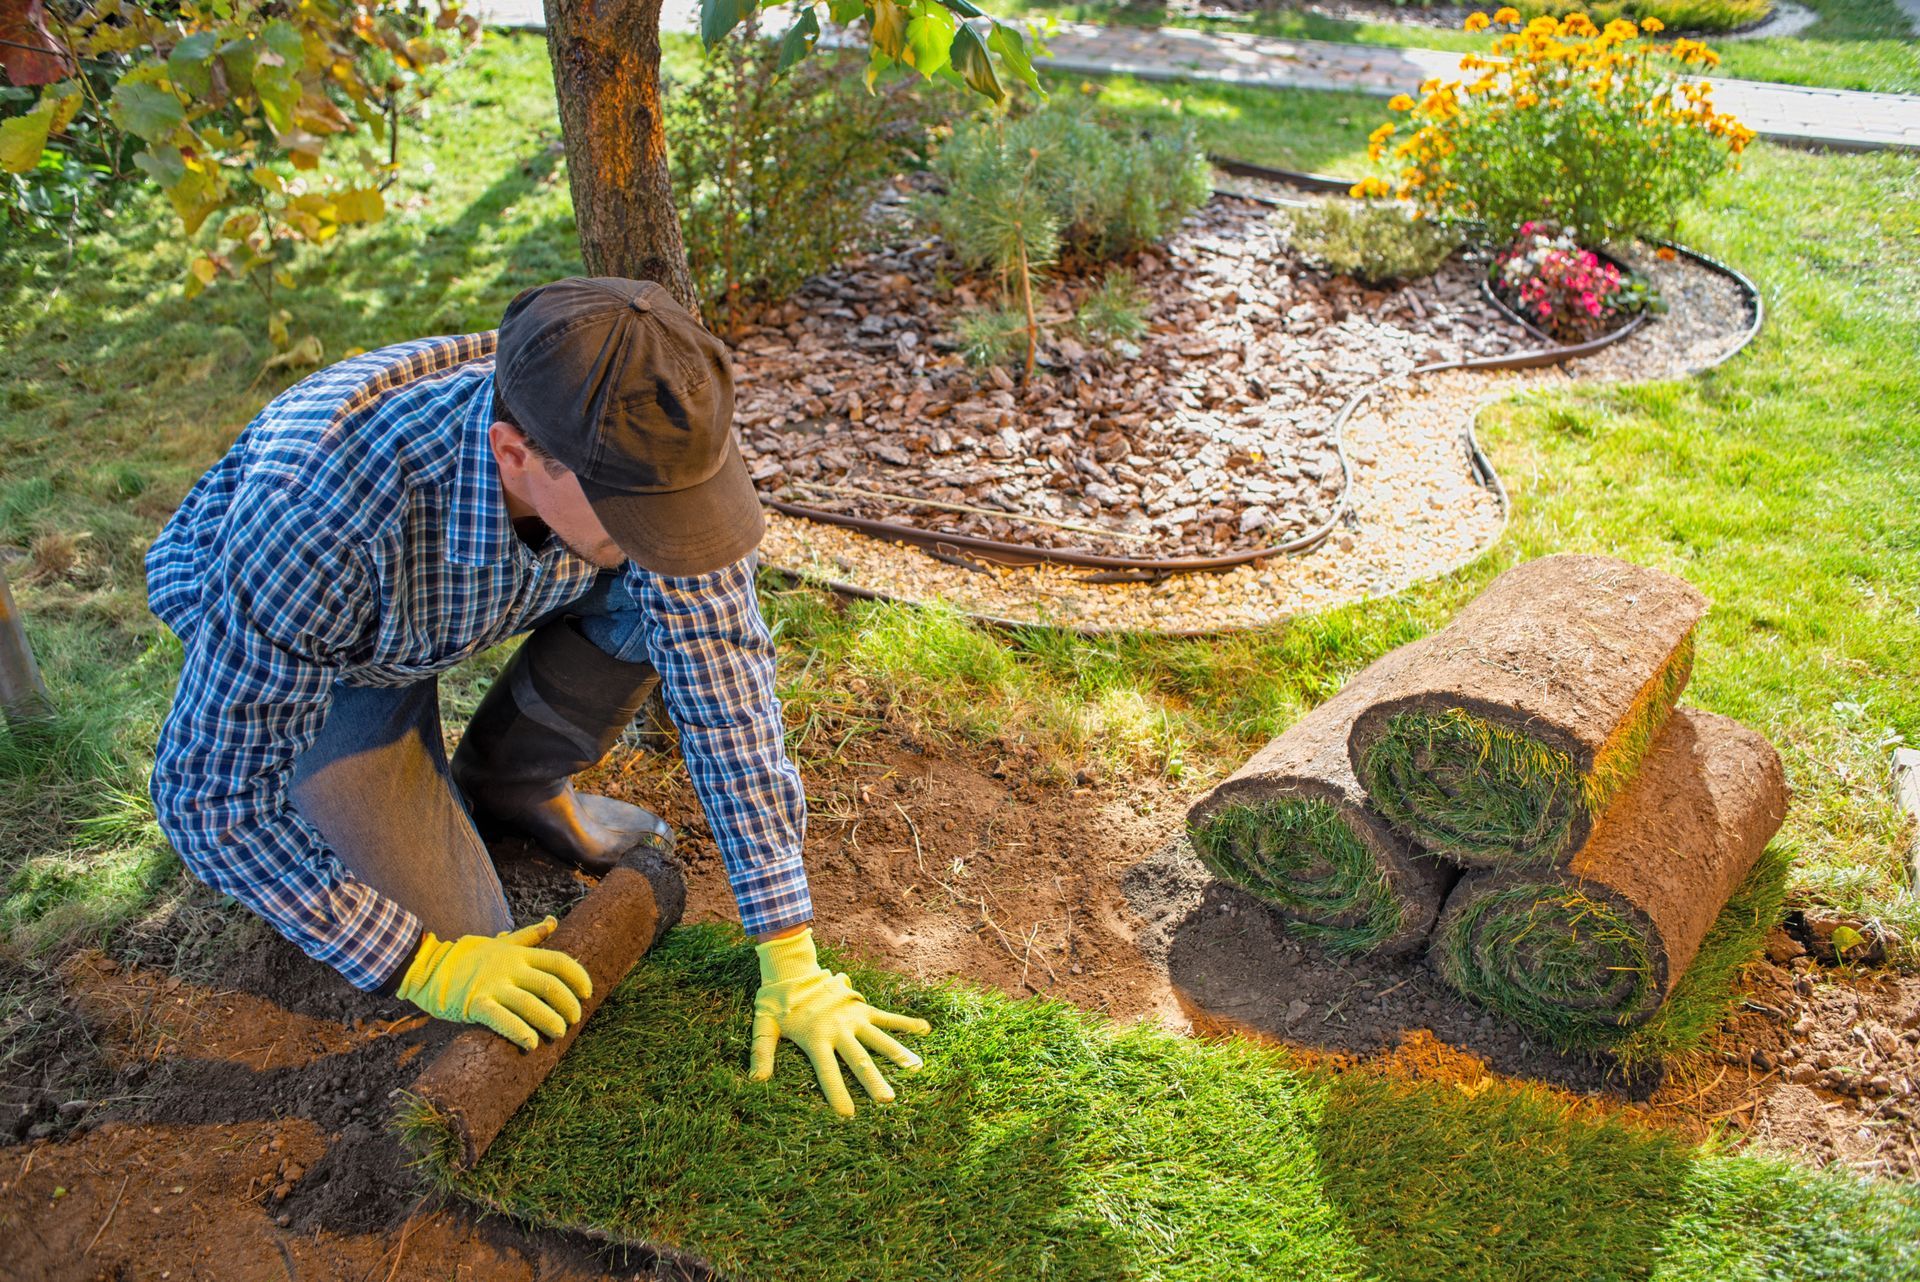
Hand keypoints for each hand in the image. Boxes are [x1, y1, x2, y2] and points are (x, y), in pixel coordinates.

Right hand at [396, 917, 591, 1050]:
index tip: (587, 993)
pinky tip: (531, 1043)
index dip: (579, 977)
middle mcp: (510, 968)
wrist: (429, 967)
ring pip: (531, 1005)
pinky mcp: (477, 1004)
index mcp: (519, 954)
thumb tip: (553, 922)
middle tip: (573, 1019)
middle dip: (568, 1004)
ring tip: (559, 1033)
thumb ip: (529, 936)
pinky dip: (520, 1032)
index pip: (559, 962)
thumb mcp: (502, 942)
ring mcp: (494, 986)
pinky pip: (503, 1019)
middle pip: (550, 985)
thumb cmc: (469, 957)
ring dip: (550, 1021)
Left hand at [750, 927, 929, 1116]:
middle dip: (873, 1081)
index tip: (848, 1114)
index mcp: (815, 1038)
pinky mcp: (860, 1006)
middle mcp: (837, 1029)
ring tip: (917, 1068)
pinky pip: (886, 1016)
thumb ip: (762, 1052)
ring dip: (898, 1053)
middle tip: (888, 1100)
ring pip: (878, 1038)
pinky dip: (905, 1022)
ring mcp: (852, 1016)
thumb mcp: (764, 1026)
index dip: (837, 1093)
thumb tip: (756, 1081)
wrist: (792, 967)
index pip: (827, 1071)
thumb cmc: (775, 1001)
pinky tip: (925, 1029)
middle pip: (858, 1059)